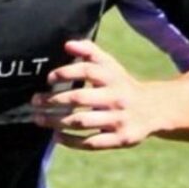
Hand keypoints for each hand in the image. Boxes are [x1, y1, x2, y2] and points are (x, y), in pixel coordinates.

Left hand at [31, 39, 161, 149]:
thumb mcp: (111, 66)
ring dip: (56, 121)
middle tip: (34, 101)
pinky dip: (71, 141)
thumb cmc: (121, 84)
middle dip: (53, 100)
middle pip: (80, 98)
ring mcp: (118, 120)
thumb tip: (67, 44)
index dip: (66, 72)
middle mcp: (116, 97)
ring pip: (81, 122)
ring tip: (39, 118)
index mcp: (113, 77)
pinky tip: (56, 136)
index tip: (49, 78)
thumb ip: (89, 52)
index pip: (87, 70)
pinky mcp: (120, 139)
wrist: (154, 109)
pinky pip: (91, 142)